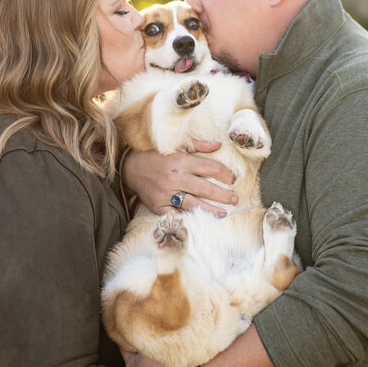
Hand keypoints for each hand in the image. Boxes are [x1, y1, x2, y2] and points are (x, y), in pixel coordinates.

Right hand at [123, 141, 237, 215]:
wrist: (132, 168)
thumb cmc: (158, 157)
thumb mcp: (177, 147)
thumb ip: (198, 146)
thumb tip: (218, 145)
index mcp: (181, 161)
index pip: (209, 168)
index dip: (224, 174)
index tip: (232, 179)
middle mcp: (175, 177)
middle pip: (205, 188)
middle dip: (223, 194)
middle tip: (235, 198)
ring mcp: (166, 193)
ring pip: (193, 204)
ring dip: (210, 210)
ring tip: (223, 213)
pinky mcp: (158, 206)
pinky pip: (176, 214)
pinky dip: (188, 219)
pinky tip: (200, 221)